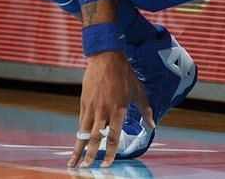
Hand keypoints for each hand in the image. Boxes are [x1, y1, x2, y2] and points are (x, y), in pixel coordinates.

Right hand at [68, 50, 152, 168]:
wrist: (106, 57)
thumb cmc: (124, 74)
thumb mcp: (139, 91)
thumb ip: (145, 110)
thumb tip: (152, 126)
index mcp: (117, 110)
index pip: (113, 137)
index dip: (109, 153)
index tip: (106, 165)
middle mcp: (103, 111)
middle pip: (95, 138)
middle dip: (90, 155)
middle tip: (85, 168)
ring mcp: (91, 106)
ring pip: (84, 131)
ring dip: (78, 147)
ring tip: (72, 160)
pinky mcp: (84, 101)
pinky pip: (81, 121)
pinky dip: (79, 133)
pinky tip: (78, 142)